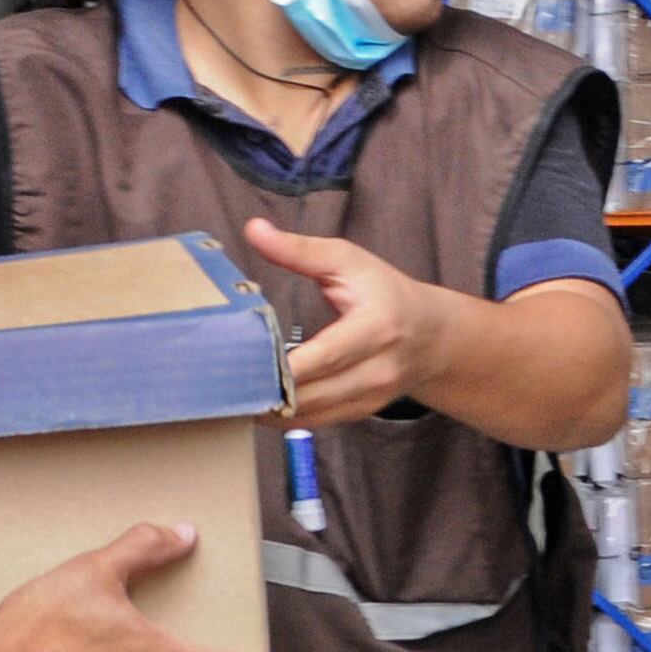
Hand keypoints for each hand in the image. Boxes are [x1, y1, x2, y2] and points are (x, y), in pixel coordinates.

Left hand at [244, 217, 470, 427]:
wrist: (430, 336)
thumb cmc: (384, 291)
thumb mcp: (348, 261)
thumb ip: (300, 250)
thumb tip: (254, 229)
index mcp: (376, 327)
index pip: (325, 356)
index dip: (284, 368)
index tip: (243, 366)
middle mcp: (377, 369)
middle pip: (312, 393)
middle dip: (266, 391)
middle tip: (220, 382)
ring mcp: (371, 398)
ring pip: (310, 415)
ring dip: (270, 409)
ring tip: (231, 394)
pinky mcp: (360, 413)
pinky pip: (315, 422)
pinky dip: (284, 415)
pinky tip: (257, 403)